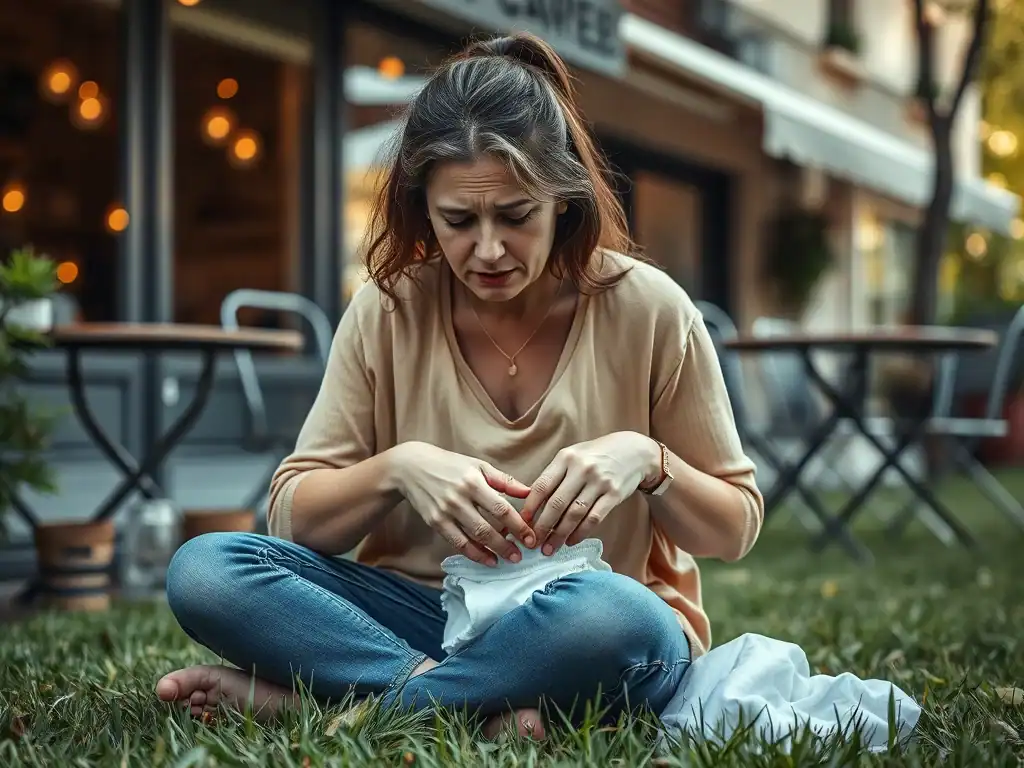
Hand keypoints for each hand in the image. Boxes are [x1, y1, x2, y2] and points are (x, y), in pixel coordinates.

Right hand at [392, 442, 535, 565]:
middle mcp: (459, 498)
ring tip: (508, 559)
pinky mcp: (435, 522)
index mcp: (474, 481)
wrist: (411, 467)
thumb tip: (529, 492)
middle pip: (488, 527)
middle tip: (522, 555)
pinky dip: (474, 554)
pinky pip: (457, 543)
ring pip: (473, 538)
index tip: (531, 537)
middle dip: (507, 544)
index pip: (501, 508)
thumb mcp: (478, 466)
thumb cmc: (450, 465)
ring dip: (493, 552)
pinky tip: (487, 560)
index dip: (518, 525)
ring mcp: (445, 512)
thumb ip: (504, 480)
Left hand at [521, 432, 659, 554]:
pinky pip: (594, 518)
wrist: (634, 451)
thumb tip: (532, 503)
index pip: (542, 485)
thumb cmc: (596, 456)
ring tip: (550, 548)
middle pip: (556, 503)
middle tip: (533, 542)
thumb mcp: (573, 456)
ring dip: (560, 534)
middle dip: (542, 526)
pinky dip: (580, 533)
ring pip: (574, 514)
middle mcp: (581, 468)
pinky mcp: (614, 494)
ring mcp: (599, 481)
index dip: (530, 507)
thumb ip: (555, 476)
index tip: (522, 523)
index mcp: (566, 458)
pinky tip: (571, 541)